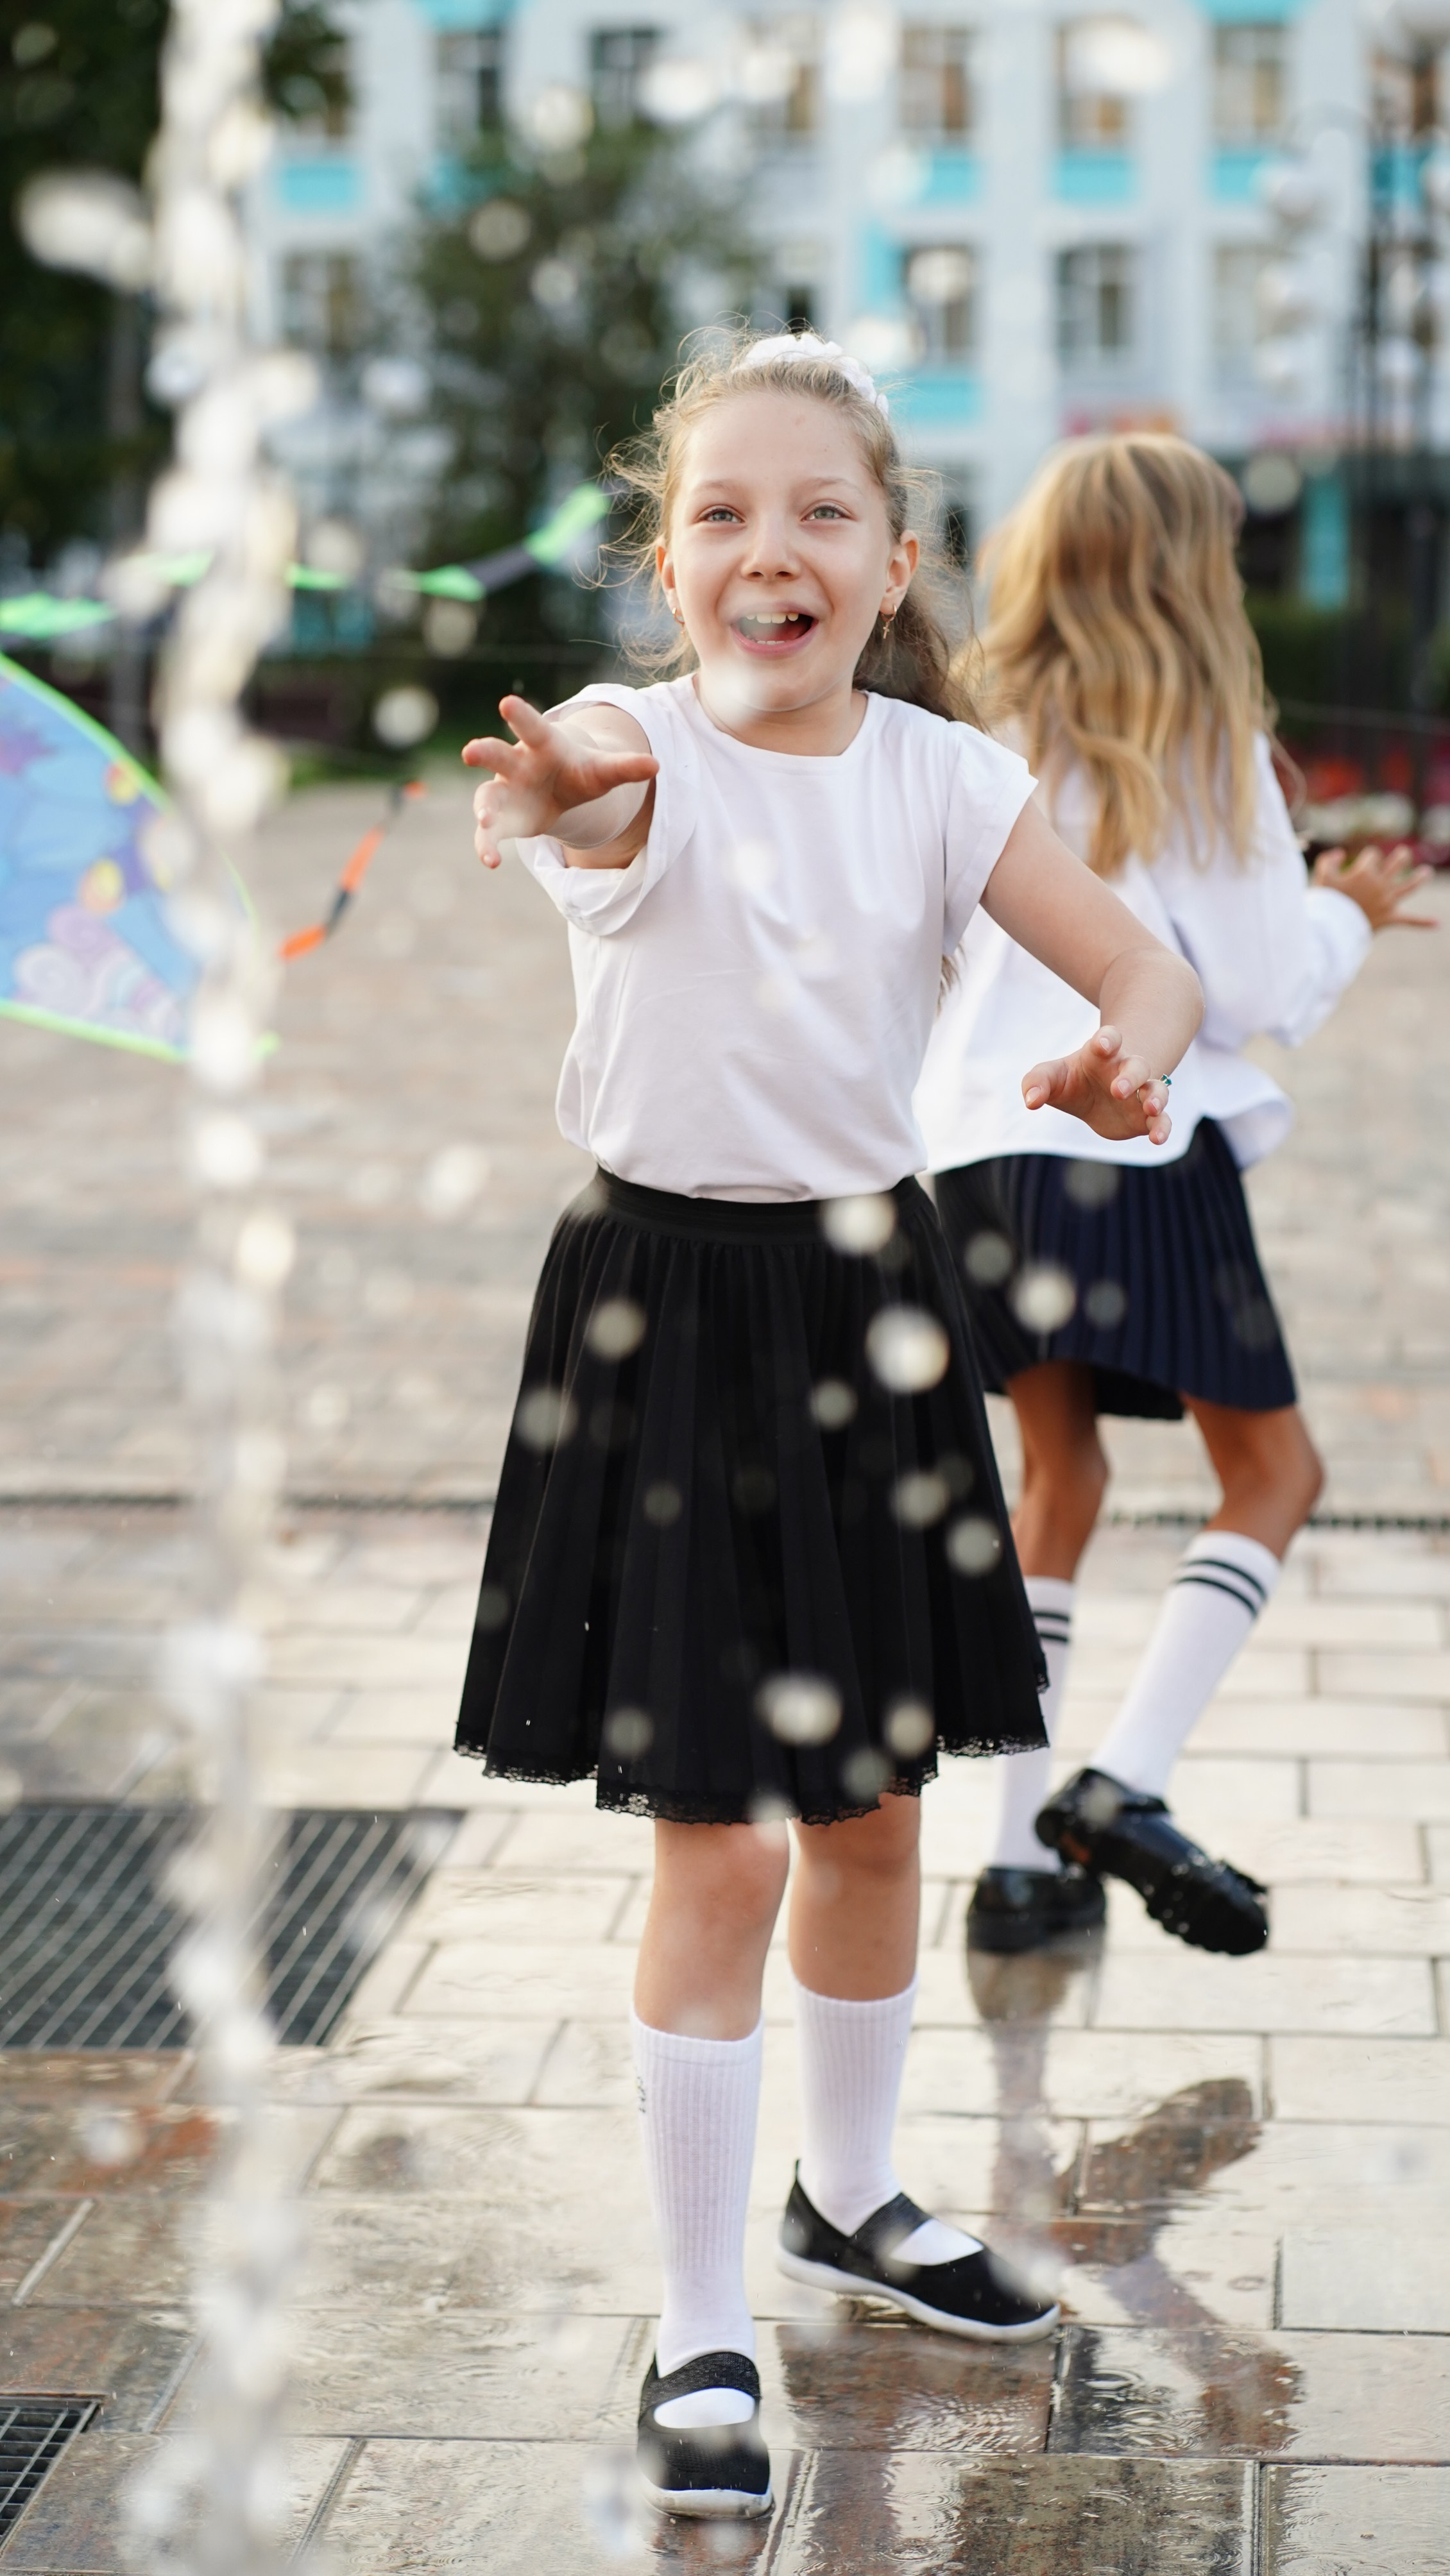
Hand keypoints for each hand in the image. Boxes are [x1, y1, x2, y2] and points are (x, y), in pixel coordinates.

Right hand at [462, 695, 657, 868]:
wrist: (561, 789)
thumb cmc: (580, 772)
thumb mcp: (603, 771)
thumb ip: (625, 768)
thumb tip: (656, 765)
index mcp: (543, 745)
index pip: (531, 727)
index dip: (520, 715)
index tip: (506, 703)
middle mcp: (517, 763)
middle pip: (497, 755)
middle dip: (484, 752)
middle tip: (471, 752)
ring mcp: (505, 790)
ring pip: (487, 795)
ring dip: (483, 808)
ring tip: (485, 822)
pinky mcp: (502, 817)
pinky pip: (489, 831)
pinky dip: (487, 844)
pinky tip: (491, 862)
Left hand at [1022, 1024, 1173, 1144]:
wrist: (1095, 1099)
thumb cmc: (1072, 1081)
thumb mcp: (1051, 1078)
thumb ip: (1037, 1083)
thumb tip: (1030, 1101)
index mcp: (1102, 1055)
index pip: (1109, 1038)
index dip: (1107, 1039)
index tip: (1103, 1045)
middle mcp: (1126, 1070)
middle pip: (1137, 1066)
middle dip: (1131, 1076)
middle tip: (1118, 1090)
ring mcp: (1140, 1093)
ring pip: (1157, 1089)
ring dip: (1156, 1097)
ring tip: (1151, 1107)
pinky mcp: (1146, 1117)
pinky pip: (1161, 1119)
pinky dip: (1162, 1127)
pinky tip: (1157, 1138)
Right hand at [1312, 841, 1436, 931]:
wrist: (1332, 929)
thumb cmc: (1326, 903)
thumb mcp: (1322, 878)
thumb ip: (1329, 861)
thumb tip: (1340, 853)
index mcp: (1365, 873)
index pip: (1372, 856)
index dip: (1368, 857)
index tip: (1360, 866)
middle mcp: (1380, 884)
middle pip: (1397, 864)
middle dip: (1401, 857)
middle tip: (1403, 854)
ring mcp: (1387, 901)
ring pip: (1409, 886)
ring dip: (1419, 878)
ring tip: (1427, 872)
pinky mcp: (1390, 917)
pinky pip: (1409, 920)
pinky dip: (1422, 922)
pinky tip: (1437, 923)